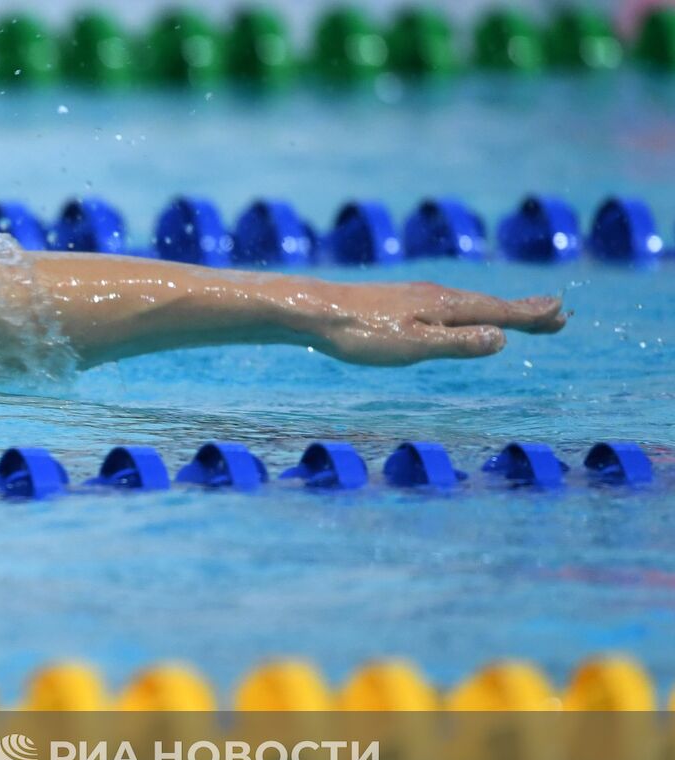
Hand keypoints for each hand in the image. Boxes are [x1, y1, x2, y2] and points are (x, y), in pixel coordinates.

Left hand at [307, 282, 566, 365]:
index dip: (530, 316)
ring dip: (498, 310)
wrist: (315, 312)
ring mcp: (416, 296)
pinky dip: (468, 310)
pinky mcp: (397, 302)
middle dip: (523, 312)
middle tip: (557, 314)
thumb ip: (457, 344)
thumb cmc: (361, 334)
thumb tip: (501, 339)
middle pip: (488, 305)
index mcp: (445, 306)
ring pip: (467, 304)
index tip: (561, 314)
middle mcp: (436, 295)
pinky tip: (458, 317)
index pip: (498, 313)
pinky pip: (446, 305)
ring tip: (519, 316)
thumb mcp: (413, 346)